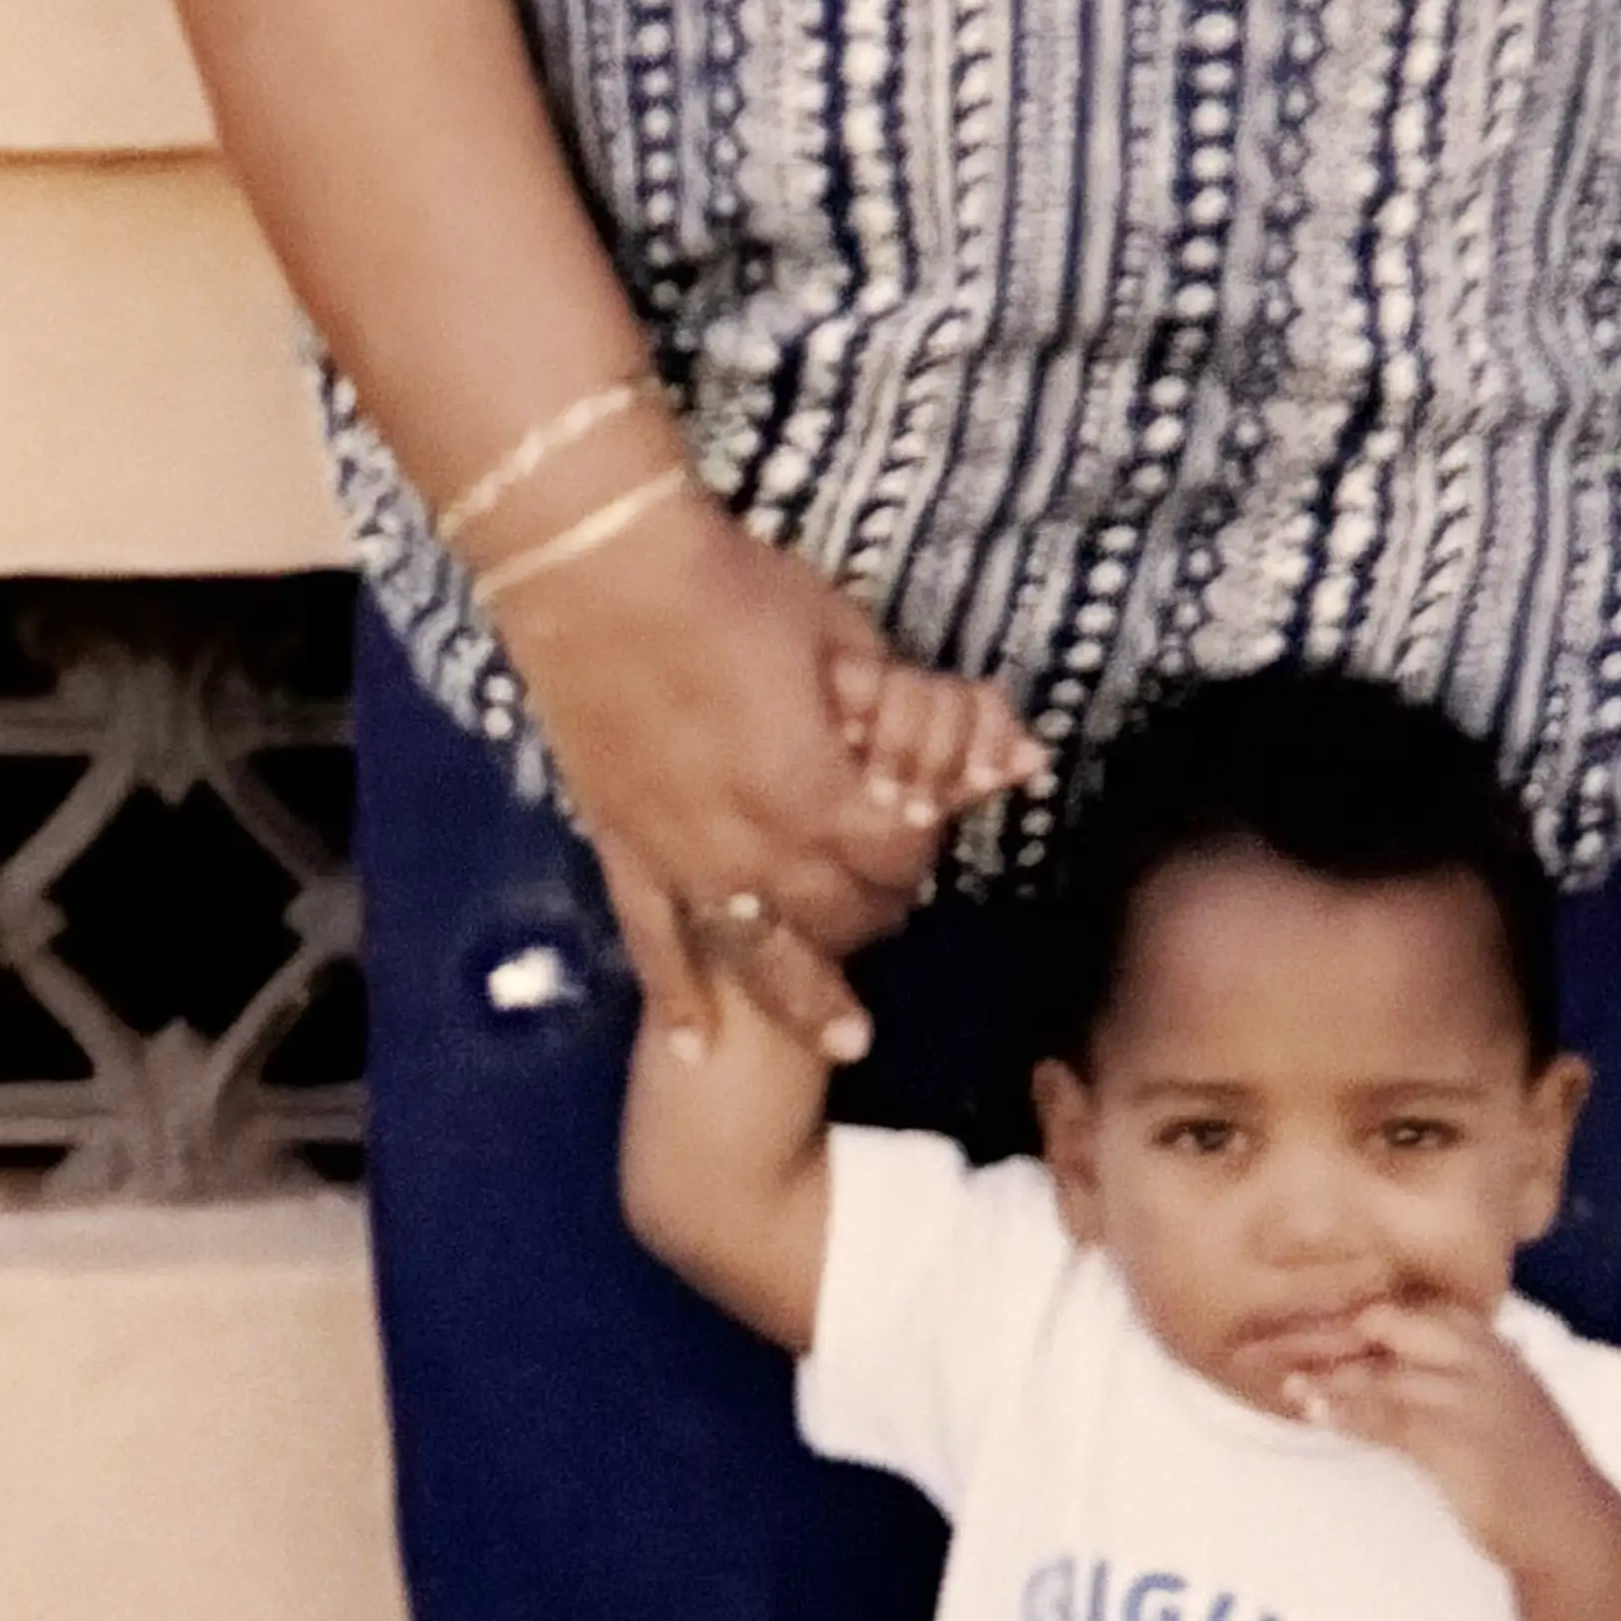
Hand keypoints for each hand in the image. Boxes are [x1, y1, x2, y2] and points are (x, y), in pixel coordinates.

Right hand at [494, 488, 1039, 1060]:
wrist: (599, 570)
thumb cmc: (733, 590)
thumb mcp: (848, 640)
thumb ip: (926, 714)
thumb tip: (1020, 756)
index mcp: (818, 792)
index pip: (901, 854)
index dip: (925, 838)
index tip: (926, 817)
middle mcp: (756, 850)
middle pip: (840, 916)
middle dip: (877, 913)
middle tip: (889, 903)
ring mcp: (684, 862)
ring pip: (759, 960)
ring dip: (809, 1000)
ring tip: (848, 1038)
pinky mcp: (624, 853)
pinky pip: (654, 947)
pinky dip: (679, 1001)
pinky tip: (697, 1050)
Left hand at [1288, 1296, 1611, 1585]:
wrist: (1571, 1524)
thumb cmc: (1518, 1463)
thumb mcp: (1478, 1399)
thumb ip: (1428, 1371)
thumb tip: (1353, 1363)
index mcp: (1480, 1335)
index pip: (1395, 1302)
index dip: (1334, 1307)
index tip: (1282, 1317)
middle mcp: (1478, 1353)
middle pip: (1379, 1322)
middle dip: (1314, 1330)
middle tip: (1256, 1344)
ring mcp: (1472, 1393)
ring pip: (1380, 1368)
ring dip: (1323, 1375)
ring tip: (1281, 1381)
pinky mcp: (1464, 1439)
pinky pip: (1392, 1417)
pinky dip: (1348, 1412)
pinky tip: (1314, 1413)